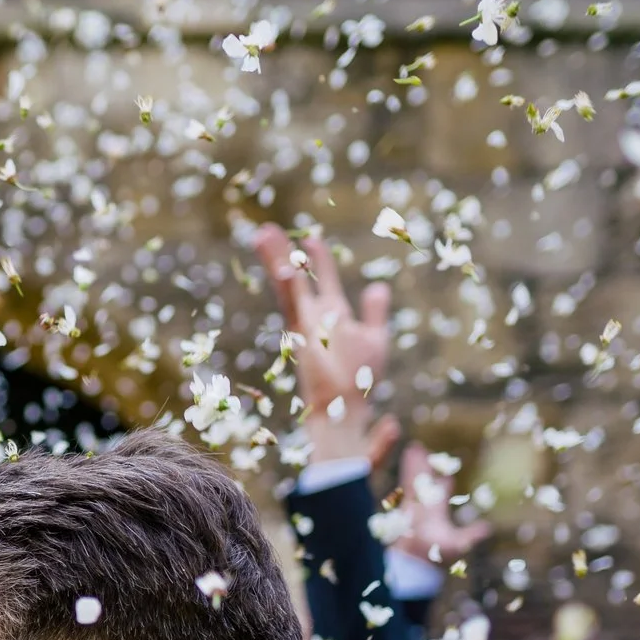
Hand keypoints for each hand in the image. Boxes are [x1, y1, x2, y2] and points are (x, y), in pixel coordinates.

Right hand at [254, 224, 390, 464]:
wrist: (346, 408)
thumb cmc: (359, 380)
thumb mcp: (375, 337)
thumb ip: (374, 312)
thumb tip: (377, 286)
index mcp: (330, 315)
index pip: (320, 280)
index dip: (317, 259)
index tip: (311, 238)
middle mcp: (313, 317)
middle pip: (294, 278)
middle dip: (281, 254)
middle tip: (265, 231)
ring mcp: (304, 325)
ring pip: (287, 286)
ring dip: (275, 261)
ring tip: (262, 236)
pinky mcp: (302, 336)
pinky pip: (293, 306)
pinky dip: (288, 286)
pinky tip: (283, 268)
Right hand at [394, 441, 489, 563]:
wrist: (414, 558)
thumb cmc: (435, 554)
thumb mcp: (457, 543)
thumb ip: (471, 534)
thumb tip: (488, 528)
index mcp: (437, 514)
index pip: (441, 496)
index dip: (444, 485)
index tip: (447, 475)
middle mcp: (424, 506)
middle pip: (426, 483)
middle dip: (427, 470)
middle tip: (427, 453)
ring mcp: (414, 503)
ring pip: (416, 478)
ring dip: (417, 464)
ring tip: (415, 447)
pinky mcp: (406, 500)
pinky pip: (409, 479)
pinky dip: (410, 465)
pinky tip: (411, 450)